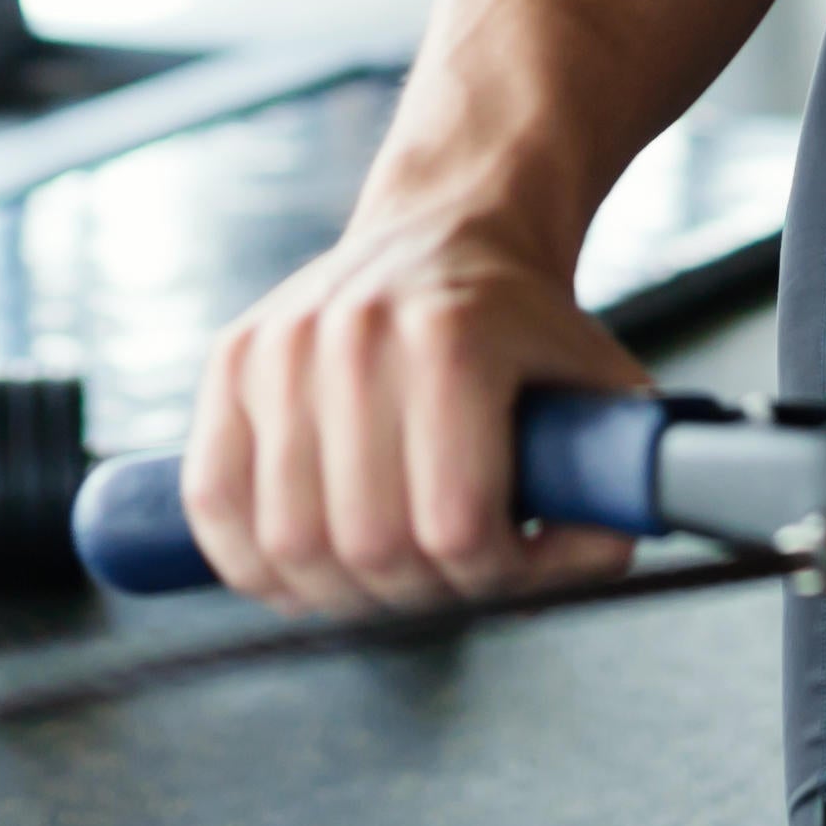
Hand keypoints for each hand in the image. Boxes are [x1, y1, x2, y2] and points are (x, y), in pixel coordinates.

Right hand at [186, 204, 651, 613]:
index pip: (455, 526)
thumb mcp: (601, 388)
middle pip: (368, 546)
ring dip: (339, 594)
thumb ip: (613, 480)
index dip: (493, 575)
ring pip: (287, 541)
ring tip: (384, 576)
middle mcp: (356, 332)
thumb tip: (597, 548)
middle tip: (447, 578)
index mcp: (454, 337)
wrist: (449, 231)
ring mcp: (282, 343)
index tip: (513, 561)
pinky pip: (212, 502)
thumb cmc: (525, 329)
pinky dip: (249, 565)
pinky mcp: (232, 359)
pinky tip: (301, 572)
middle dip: (418, 594)